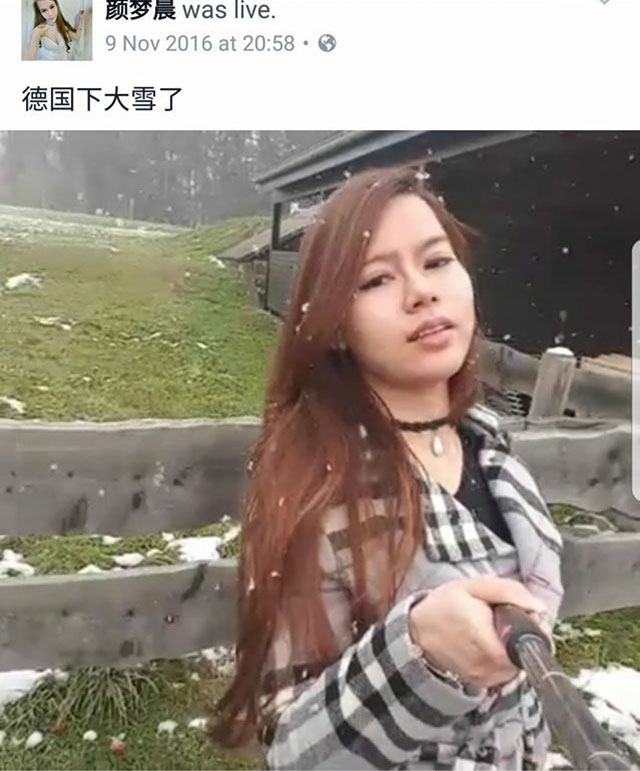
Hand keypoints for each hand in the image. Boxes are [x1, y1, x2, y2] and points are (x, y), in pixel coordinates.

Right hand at [409, 576, 547, 689]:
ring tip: (494, 631)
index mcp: (486, 638)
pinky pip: (505, 672)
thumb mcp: (473, 586)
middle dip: (522, 636)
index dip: (533, 626)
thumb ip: (507, 591)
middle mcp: (488, 664)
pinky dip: (503, 658)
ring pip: (517, 664)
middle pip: (525, 653)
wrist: (417, 633)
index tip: (523, 612)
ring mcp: (485, 678)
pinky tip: (489, 644)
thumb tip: (539, 606)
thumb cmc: (444, 606)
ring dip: (513, 648)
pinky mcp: (482, 685)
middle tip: (504, 619)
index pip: (529, 642)